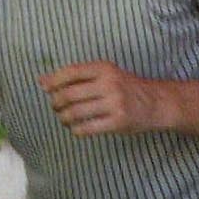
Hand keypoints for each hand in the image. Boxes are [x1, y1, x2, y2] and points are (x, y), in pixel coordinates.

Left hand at [38, 61, 168, 135]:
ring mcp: (114, 104)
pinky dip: (75, 130)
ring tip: (64, 119)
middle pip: (69, 95)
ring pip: (75, 113)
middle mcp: (109, 84)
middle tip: (56, 107)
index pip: (70, 72)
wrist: (156, 102)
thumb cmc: (125, 87)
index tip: (45, 88)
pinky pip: (86, 129)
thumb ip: (77, 76)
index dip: (53, 81)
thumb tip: (42, 81)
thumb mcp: (106, 74)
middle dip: (56, 103)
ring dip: (63, 118)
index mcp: (104, 68)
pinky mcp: (117, 122)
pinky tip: (76, 128)